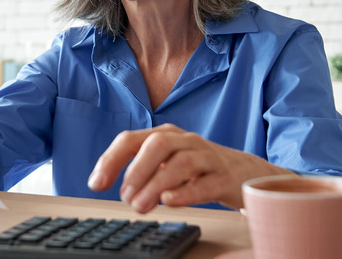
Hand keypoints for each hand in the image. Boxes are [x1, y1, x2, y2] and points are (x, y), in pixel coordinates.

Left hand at [87, 123, 292, 212]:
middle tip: (124, 197)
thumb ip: (140, 170)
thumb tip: (111, 185)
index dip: (111, 160)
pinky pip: (206, 182)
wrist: (245, 172)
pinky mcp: (225, 178)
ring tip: (141, 206)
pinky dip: (186, 192)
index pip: (131, 139)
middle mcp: (186, 141)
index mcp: (166, 135)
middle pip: (158, 144)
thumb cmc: (199, 168)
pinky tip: (169, 201)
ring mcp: (207, 157)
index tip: (96, 184)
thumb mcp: (167, 162)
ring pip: (181, 162)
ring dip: (156, 184)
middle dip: (136, 169)